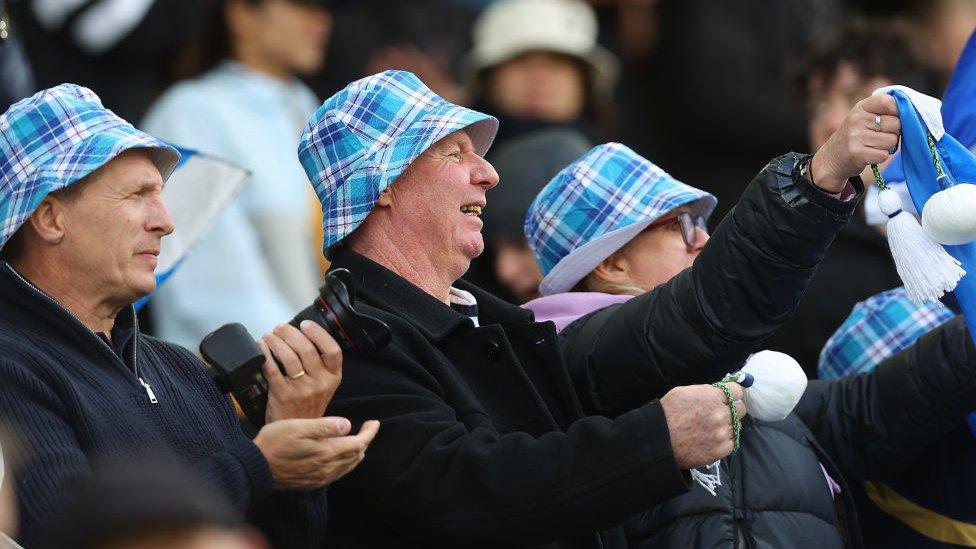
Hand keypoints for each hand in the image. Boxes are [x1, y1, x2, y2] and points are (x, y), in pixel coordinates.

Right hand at [253, 417, 379, 489]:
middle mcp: (327, 468)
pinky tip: (341, 457)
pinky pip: (337, 474)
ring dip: (356, 453)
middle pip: (356, 456)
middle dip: (365, 441)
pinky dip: (345, 463)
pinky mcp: (312, 483)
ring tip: (359, 440)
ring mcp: (320, 478)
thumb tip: (347, 425)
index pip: (359, 444)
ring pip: (348, 466)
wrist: (256, 467)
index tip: (375, 422)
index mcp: (327, 452)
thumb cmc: (275, 442)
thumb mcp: (299, 427)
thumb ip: (325, 426)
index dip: (369, 433)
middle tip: (368, 427)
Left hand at [260, 321, 341, 422]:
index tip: (306, 324)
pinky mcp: (283, 395)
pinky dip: (265, 354)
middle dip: (291, 333)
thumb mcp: (324, 387)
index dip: (319, 334)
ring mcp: (303, 390)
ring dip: (276, 341)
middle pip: (307, 349)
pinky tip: (261, 347)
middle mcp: (321, 384)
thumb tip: (301, 336)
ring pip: (289, 357)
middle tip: (280, 328)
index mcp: (333, 378)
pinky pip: (272, 368)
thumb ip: (319, 366)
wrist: (298, 435)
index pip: (333, 350)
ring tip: (269, 336)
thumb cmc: (308, 408)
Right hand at [660, 383, 746, 468]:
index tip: (729, 397)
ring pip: (737, 426)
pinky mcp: (720, 450)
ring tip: (712, 428)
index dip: (733, 393)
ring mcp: (722, 433)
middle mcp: (720, 414)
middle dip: (732, 409)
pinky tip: (711, 439)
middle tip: (721, 413)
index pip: (737, 391)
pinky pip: (732, 442)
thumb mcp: (683, 392)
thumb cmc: (667, 414)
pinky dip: (724, 441)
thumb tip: (720, 391)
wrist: (659, 440)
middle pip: (741, 409)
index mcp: (712, 396)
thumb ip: (706, 391)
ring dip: (728, 426)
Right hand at [811, 94, 900, 192]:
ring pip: (892, 141)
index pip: (889, 102)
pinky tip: (869, 155)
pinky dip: (881, 157)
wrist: (832, 158)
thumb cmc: (856, 136)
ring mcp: (856, 136)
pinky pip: (884, 155)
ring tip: (873, 146)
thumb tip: (913, 112)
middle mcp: (857, 119)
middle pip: (896, 124)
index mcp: (861, 107)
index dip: (899, 110)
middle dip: (894, 132)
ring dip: (887, 147)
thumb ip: (884, 110)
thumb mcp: (864, 117)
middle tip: (880, 136)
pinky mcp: (857, 153)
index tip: (895, 118)